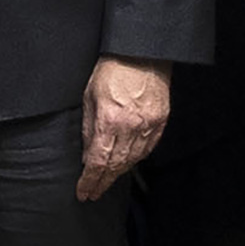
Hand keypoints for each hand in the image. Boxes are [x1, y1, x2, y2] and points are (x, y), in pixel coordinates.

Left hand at [75, 56, 170, 202]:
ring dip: (119, 173)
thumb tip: (87, 155)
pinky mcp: (161, 121)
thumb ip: (89, 129)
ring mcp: (149, 125)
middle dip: (103, 183)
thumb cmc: (112, 69)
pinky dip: (136, 158)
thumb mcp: (89, 98)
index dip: (90, 181)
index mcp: (109, 121)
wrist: (141, 53)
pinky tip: (128, 162)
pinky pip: (148, 148)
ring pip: (133, 160)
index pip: (98, 162)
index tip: (83, 192)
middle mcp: (131, 127)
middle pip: (116, 166)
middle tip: (94, 192)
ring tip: (108, 180)